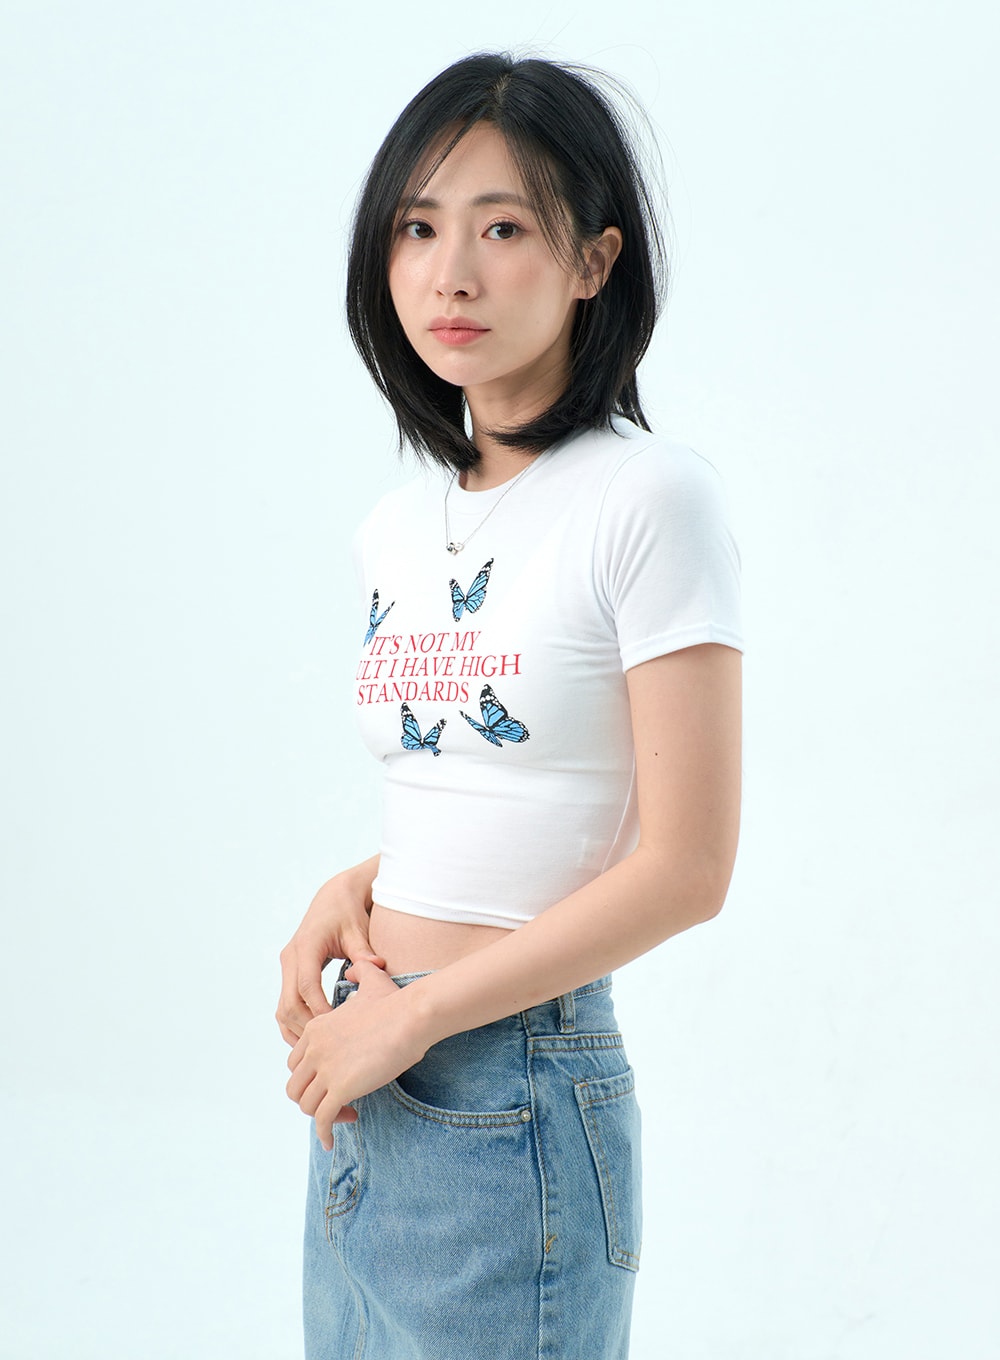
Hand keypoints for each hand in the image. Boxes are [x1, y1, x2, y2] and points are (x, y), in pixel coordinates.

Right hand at [276, 859, 385, 1045]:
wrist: (335, 896)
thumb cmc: (348, 913)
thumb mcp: (358, 930)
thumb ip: (364, 951)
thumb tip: (378, 967)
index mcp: (306, 947)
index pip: (307, 987)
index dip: (320, 1010)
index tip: (338, 1029)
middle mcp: (291, 957)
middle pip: (289, 1003)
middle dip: (307, 1026)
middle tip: (331, 1045)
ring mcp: (287, 965)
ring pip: (282, 1008)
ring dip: (297, 1029)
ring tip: (320, 1049)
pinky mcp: (291, 972)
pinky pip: (285, 1004)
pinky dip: (294, 1023)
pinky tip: (311, 1038)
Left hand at [286, 959, 426, 1149]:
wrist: (411, 1016)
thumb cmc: (397, 1001)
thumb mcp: (371, 980)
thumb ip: (358, 971)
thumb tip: (355, 966)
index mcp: (316, 1029)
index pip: (296, 1064)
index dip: (310, 1078)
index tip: (332, 1083)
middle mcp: (314, 1049)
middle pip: (296, 1086)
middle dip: (312, 1098)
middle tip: (336, 1103)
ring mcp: (326, 1069)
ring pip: (306, 1105)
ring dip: (321, 1116)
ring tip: (345, 1115)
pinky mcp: (341, 1088)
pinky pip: (322, 1119)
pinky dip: (324, 1133)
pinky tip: (332, 1140)